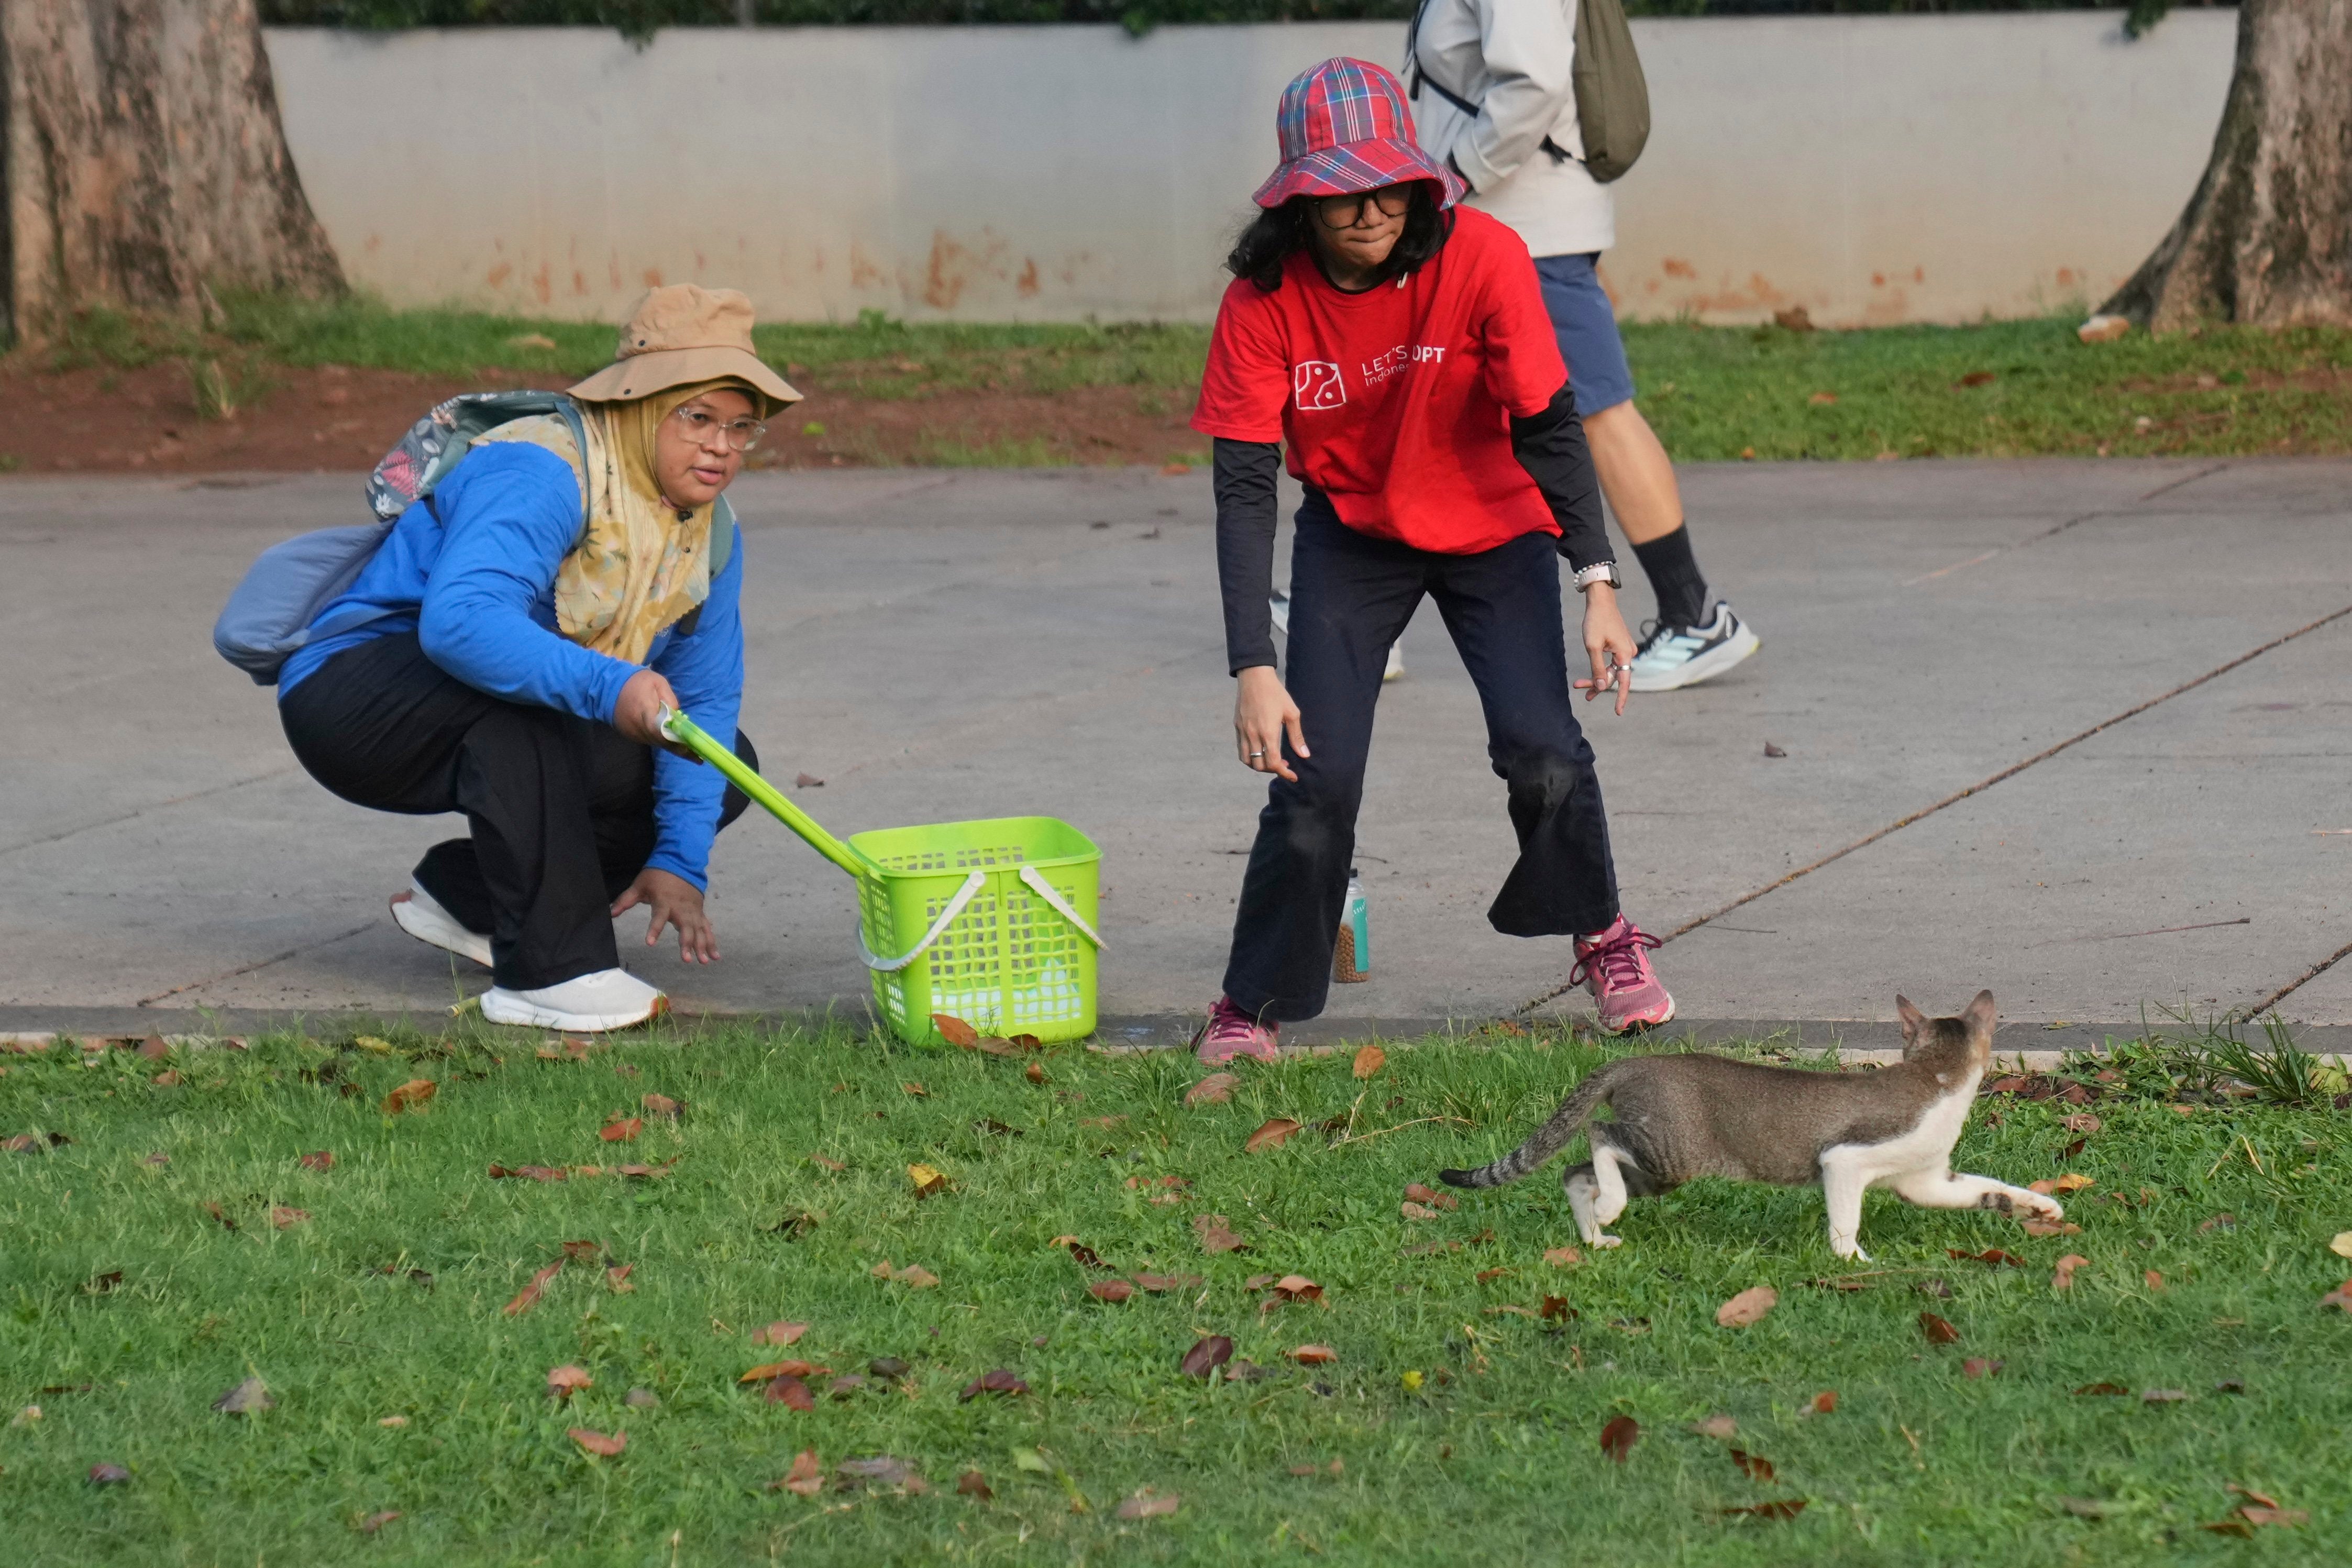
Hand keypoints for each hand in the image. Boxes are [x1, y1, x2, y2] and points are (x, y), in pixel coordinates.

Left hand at [611, 868, 717, 963]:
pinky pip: (707, 928)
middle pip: (685, 927)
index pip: (658, 917)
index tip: (649, 942)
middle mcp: (680, 908)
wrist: (681, 862)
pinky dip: (711, 941)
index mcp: (664, 901)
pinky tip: (715, 955)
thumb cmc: (657, 876)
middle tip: (687, 959)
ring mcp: (693, 910)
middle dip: (687, 943)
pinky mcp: (700, 912)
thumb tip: (611, 913)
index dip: (654, 929)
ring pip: (699, 930)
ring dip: (702, 946)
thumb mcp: (640, 885)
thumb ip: (626, 900)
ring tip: (704, 961)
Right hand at [612, 669, 696, 758]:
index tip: (691, 749)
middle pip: (662, 743)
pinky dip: (662, 742)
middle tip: (698, 757)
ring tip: (691, 752)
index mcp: (646, 713)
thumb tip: (677, 715)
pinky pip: (650, 740)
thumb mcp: (656, 682)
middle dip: (681, 750)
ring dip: (672, 747)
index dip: (676, 741)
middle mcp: (639, 728)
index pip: (662, 732)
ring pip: (657, 743)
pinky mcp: (631, 736)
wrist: (604, 688)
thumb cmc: (633, 682)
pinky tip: (673, 742)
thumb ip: (670, 698)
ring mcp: (634, 734)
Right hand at [1233, 665, 1307, 782]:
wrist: (1254, 677)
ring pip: (1246, 760)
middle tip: (1284, 765)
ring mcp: (1243, 731)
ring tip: (1270, 760)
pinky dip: (1250, 756)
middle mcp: (1253, 735)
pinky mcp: (1237, 727)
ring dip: (1259, 766)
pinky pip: (1241, 749)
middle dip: (1272, 770)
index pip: (1273, 763)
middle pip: (1259, 766)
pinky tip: (1260, 750)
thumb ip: (1296, 736)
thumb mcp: (1292, 713)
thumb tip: (1304, 755)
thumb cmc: (1276, 693)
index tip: (1293, 776)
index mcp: (1268, 733)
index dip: (1284, 773)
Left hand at [1573, 582, 1636, 715]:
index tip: (1617, 712)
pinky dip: (1601, 669)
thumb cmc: (1596, 621)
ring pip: (1612, 670)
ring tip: (1580, 686)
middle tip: (1583, 694)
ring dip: (1597, 678)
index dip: (1620, 698)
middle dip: (1598, 685)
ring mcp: (1625, 649)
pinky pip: (1612, 663)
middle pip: (1615, 676)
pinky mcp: (1619, 646)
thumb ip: (1598, 668)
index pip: (1624, 682)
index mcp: (1625, 654)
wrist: (1600, 601)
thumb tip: (1602, 687)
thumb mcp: (1593, 647)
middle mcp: (1629, 653)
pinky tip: (1591, 676)